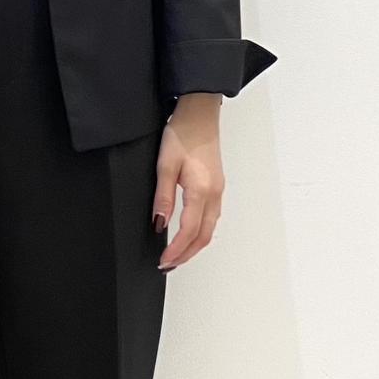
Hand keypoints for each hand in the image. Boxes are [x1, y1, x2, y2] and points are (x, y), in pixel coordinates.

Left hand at [153, 95, 223, 270]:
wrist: (200, 114)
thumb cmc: (182, 134)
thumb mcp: (165, 165)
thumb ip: (163, 197)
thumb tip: (160, 224)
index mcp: (201, 190)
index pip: (189, 230)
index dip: (177, 250)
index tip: (164, 261)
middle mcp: (214, 194)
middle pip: (204, 236)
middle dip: (186, 254)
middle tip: (168, 265)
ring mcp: (218, 191)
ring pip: (210, 229)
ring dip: (194, 245)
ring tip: (177, 255)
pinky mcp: (217, 186)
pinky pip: (212, 217)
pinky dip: (201, 233)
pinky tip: (189, 234)